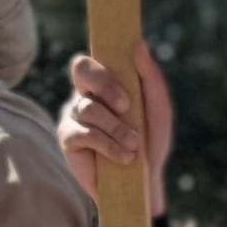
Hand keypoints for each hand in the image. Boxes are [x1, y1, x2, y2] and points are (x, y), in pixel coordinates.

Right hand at [59, 43, 174, 215]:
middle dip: (106, 87)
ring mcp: (72, 117)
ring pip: (89, 107)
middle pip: (80, 70)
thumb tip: (139, 43)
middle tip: (126, 108)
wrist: (144, 182)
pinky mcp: (68, 140)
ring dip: (117, 128)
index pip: (88, 62)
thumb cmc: (151, 142)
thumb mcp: (158, 108)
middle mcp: (83, 96)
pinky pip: (84, 133)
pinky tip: (123, 157)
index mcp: (102, 85)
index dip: (102, 71)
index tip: (125, 96)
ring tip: (134, 145)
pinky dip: (108, 145)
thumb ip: (151, 77)